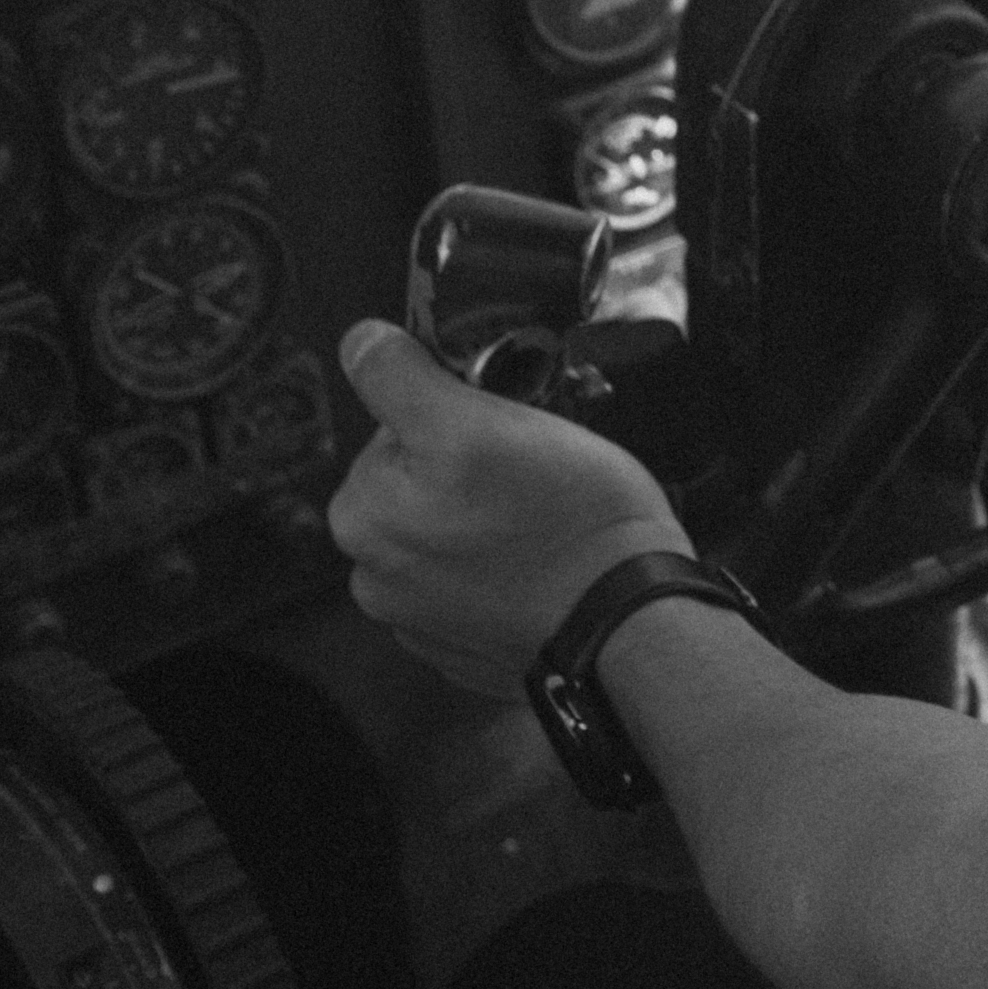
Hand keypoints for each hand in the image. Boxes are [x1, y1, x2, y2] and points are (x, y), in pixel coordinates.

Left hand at [328, 318, 685, 699]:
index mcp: (361, 517)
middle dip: (469, 467)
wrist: (629, 620)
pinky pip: (477, 581)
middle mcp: (375, 577)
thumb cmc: (565, 519)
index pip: (395, 427)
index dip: (454, 414)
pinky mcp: (465, 646)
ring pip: (451, 529)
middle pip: (419, 481)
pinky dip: (503, 567)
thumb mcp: (481, 421)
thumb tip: (358, 342)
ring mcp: (420, 621)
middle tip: (532, 471)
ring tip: (543, 518)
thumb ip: (400, 379)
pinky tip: (541, 561)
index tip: (502, 429)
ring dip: (487, 516)